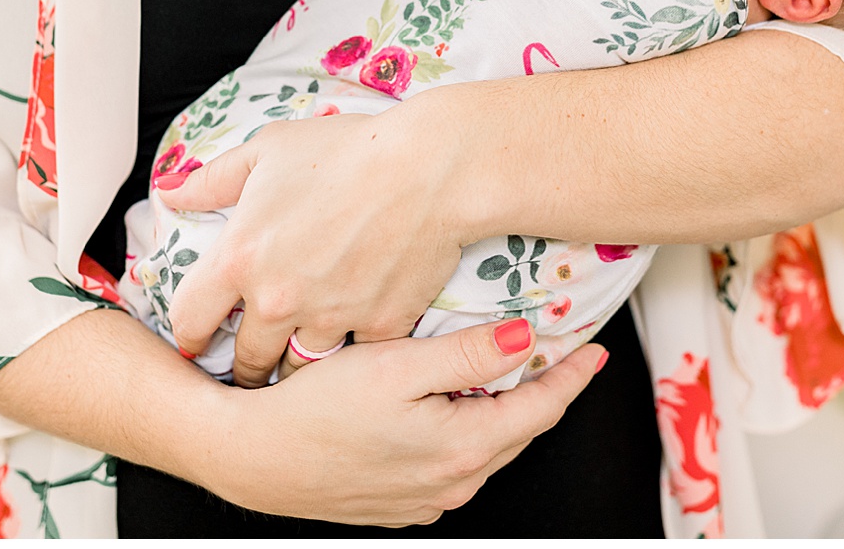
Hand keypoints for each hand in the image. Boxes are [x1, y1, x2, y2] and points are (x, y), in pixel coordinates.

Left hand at [158, 100, 466, 386]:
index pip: (190, 322)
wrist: (430, 166)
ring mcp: (329, 318)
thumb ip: (212, 180)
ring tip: (301, 355)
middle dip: (248, 361)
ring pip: (299, 367)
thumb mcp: (267, 150)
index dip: (191, 334)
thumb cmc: (346, 150)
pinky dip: (354, 348)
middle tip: (256, 356)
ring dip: (297, 362)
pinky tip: (356, 336)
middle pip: (247, 359)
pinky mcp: (379, 329)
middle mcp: (277, 299)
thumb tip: (170, 192)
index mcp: (239, 258)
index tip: (200, 340)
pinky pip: (356, 356)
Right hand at [196, 318, 607, 524]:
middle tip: (559, 352)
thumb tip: (528, 339)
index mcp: (462, 449)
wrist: (250, 456)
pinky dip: (465, 432)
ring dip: (502, 412)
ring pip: (485, 448)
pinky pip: (451, 464)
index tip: (594, 349)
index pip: (540, 408)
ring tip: (507, 371)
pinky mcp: (397, 503)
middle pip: (518, 430)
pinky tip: (449, 406)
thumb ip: (470, 354)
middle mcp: (451, 484)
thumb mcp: (397, 365)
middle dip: (542, 391)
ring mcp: (424, 499)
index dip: (570, 374)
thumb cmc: (314, 408)